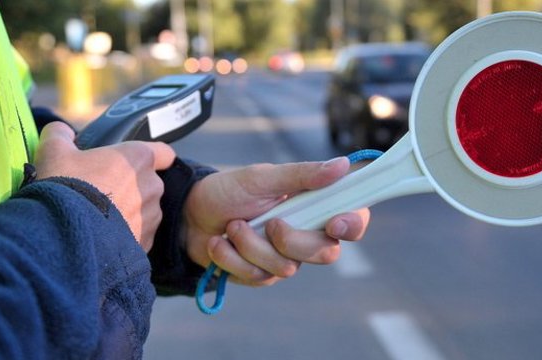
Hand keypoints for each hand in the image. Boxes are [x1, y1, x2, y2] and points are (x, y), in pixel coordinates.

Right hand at [34, 122, 175, 250]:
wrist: (64, 235)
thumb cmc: (64, 187)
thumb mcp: (53, 152)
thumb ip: (60, 134)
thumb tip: (62, 131)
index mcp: (138, 158)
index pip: (164, 153)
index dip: (155, 156)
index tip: (137, 163)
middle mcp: (152, 186)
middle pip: (150, 183)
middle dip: (132, 187)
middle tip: (104, 192)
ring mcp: (151, 216)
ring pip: (146, 210)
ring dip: (131, 212)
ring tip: (102, 219)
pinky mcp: (146, 242)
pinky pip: (140, 235)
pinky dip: (127, 235)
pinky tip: (104, 237)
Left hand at [184, 158, 370, 286]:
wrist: (188, 216)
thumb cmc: (227, 190)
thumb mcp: (263, 177)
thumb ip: (302, 175)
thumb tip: (343, 165)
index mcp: (314, 205)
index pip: (353, 220)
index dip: (353, 224)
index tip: (335, 222)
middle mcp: (306, 233)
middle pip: (326, 252)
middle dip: (291, 239)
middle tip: (269, 222)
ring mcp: (285, 257)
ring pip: (287, 267)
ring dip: (251, 245)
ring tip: (232, 226)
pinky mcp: (261, 275)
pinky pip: (259, 277)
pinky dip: (233, 258)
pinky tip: (220, 243)